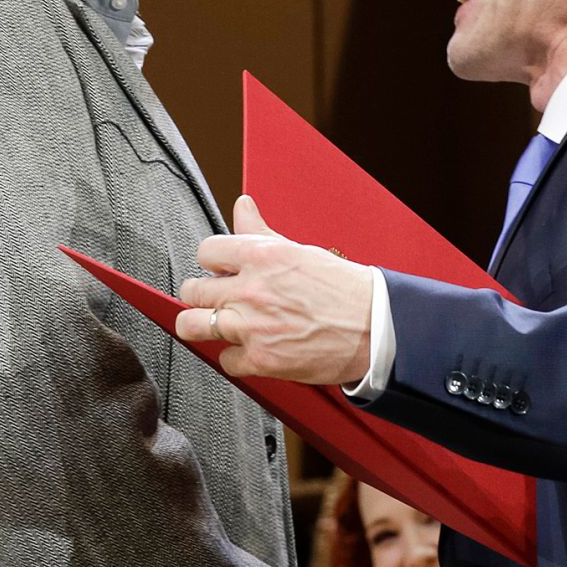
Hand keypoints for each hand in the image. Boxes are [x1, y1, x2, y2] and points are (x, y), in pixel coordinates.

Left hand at [177, 196, 373, 384]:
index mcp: (262, 255)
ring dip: (201, 325)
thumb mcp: (300, 251)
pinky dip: (236, 357)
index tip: (218, 270)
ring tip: (216, 325)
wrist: (374, 328)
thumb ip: (260, 233)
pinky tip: (250, 348)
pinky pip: (224, 359)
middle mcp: (251, 289)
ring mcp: (252, 326)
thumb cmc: (344, 290)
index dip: (212, 262)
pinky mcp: (260, 359)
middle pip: (192, 290)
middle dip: (201, 294)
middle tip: (214, 299)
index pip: (206, 252)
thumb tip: (242, 207)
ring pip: (191, 325)